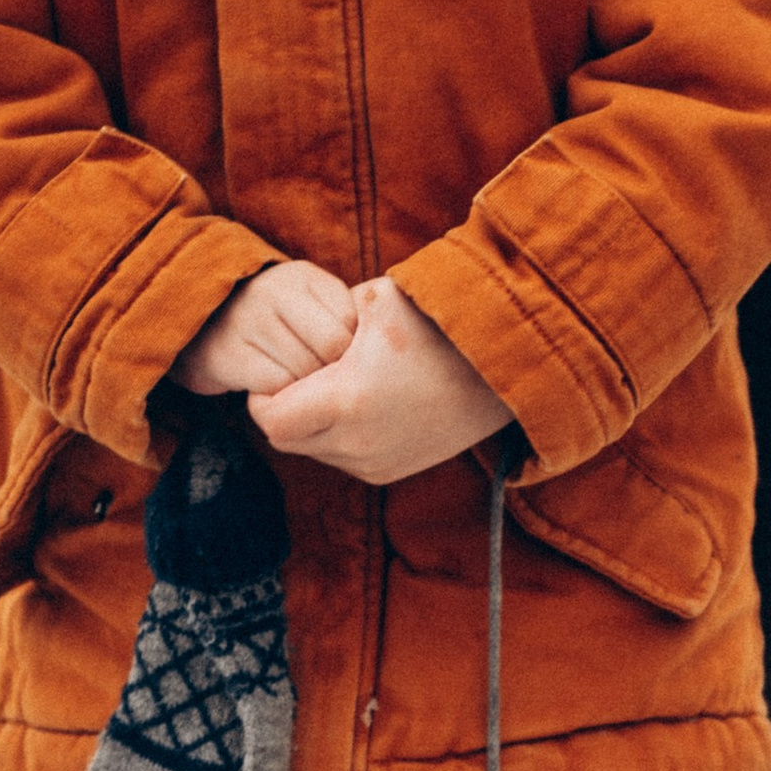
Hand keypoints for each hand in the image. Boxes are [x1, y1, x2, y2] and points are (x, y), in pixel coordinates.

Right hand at [174, 260, 359, 397]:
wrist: (200, 323)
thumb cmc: (271, 317)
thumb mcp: (305, 299)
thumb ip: (339, 313)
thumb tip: (379, 348)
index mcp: (301, 276)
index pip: (351, 320)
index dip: (355, 347)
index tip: (344, 358)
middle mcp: (272, 292)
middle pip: (332, 349)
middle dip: (335, 372)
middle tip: (326, 381)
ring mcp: (246, 322)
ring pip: (305, 371)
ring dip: (309, 388)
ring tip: (300, 384)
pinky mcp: (225, 355)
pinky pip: (275, 387)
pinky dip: (282, 397)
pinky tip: (275, 389)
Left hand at [251, 275, 510, 484]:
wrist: (506, 365)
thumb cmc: (441, 322)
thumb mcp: (375, 300)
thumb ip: (326, 316)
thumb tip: (301, 330)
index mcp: (346, 400)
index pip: (270, 418)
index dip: (264, 394)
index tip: (281, 369)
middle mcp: (358, 444)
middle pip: (288, 440)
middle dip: (285, 410)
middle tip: (304, 377)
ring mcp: (378, 463)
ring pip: (316, 451)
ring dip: (313, 424)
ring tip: (337, 385)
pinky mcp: (396, 470)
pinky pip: (346, 459)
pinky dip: (341, 436)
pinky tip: (363, 402)